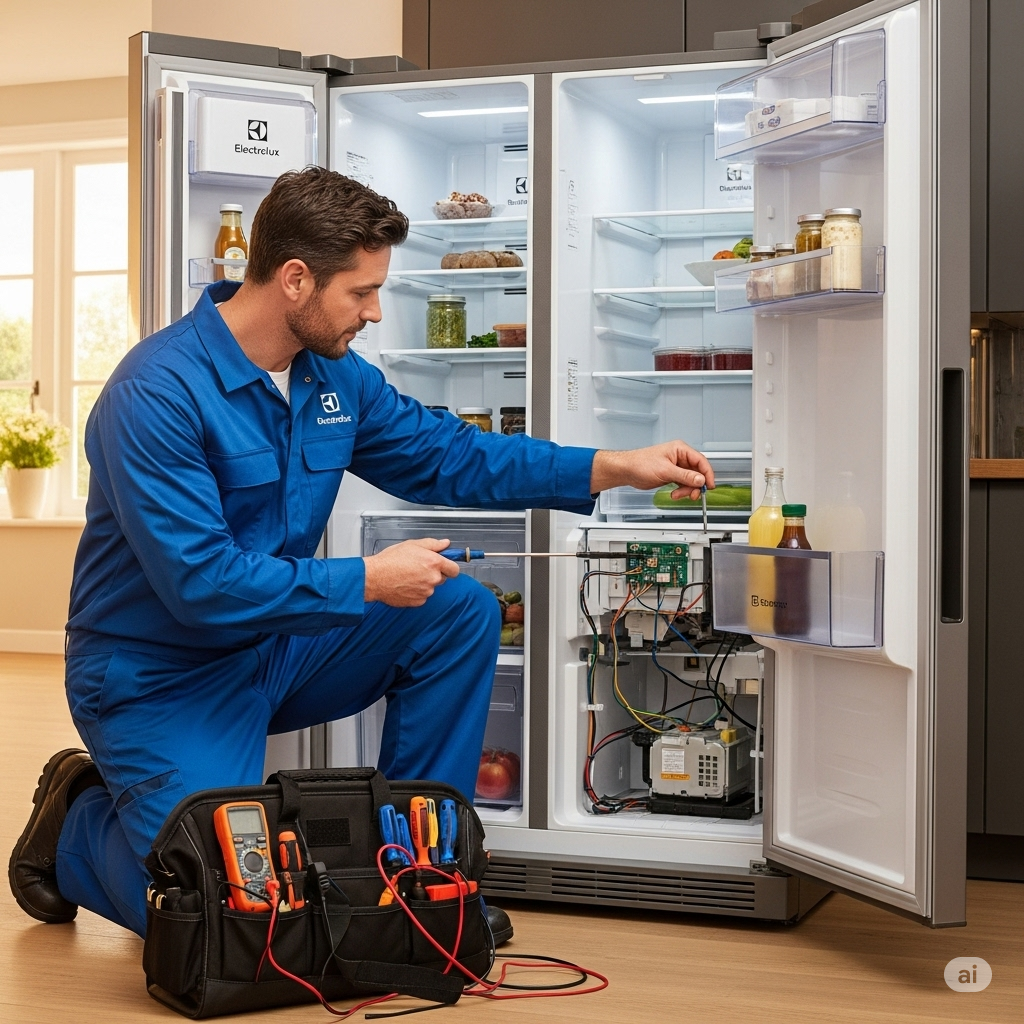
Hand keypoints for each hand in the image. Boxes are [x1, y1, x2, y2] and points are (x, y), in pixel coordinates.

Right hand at [363, 538, 459, 606]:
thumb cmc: (390, 560)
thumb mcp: (412, 544)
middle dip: (434, 573)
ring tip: (408, 576)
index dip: (450, 567)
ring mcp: (426, 591)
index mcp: (433, 563)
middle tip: (419, 567)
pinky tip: (405, 584)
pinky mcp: (418, 601)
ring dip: (424, 583)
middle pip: (442, 578)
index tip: (446, 566)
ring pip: (431, 587)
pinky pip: (422, 596)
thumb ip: (433, 544)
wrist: (374, 578)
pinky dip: (416, 591)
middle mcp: (432, 578)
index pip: (454, 569)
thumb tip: (445, 544)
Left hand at [590, 442, 714, 500]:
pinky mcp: (672, 475)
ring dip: (687, 489)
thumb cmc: (640, 464)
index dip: (707, 474)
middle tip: (692, 494)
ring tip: (677, 495)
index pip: (701, 461)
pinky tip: (674, 494)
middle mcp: (680, 457)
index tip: (709, 485)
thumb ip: (684, 476)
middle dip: (695, 485)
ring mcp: (676, 467)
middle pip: (697, 472)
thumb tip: (700, 479)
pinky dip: (681, 490)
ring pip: (691, 480)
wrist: (627, 471)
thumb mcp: (665, 471)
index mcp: (680, 449)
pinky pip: (683, 484)